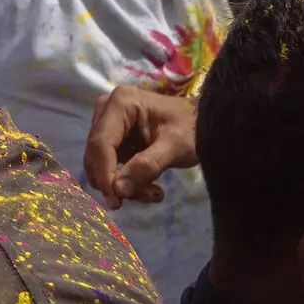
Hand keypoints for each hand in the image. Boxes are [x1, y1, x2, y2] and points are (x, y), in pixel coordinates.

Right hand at [84, 83, 199, 207]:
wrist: (207, 123)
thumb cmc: (194, 128)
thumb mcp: (175, 146)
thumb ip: (147, 166)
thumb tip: (119, 190)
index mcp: (121, 103)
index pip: (101, 143)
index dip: (105, 174)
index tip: (117, 201)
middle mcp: (108, 109)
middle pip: (97, 153)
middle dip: (116, 181)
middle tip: (146, 196)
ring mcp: (109, 123)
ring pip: (100, 163)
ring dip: (122, 184)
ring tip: (152, 192)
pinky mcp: (114, 138)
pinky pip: (109, 165)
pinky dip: (125, 180)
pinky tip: (148, 186)